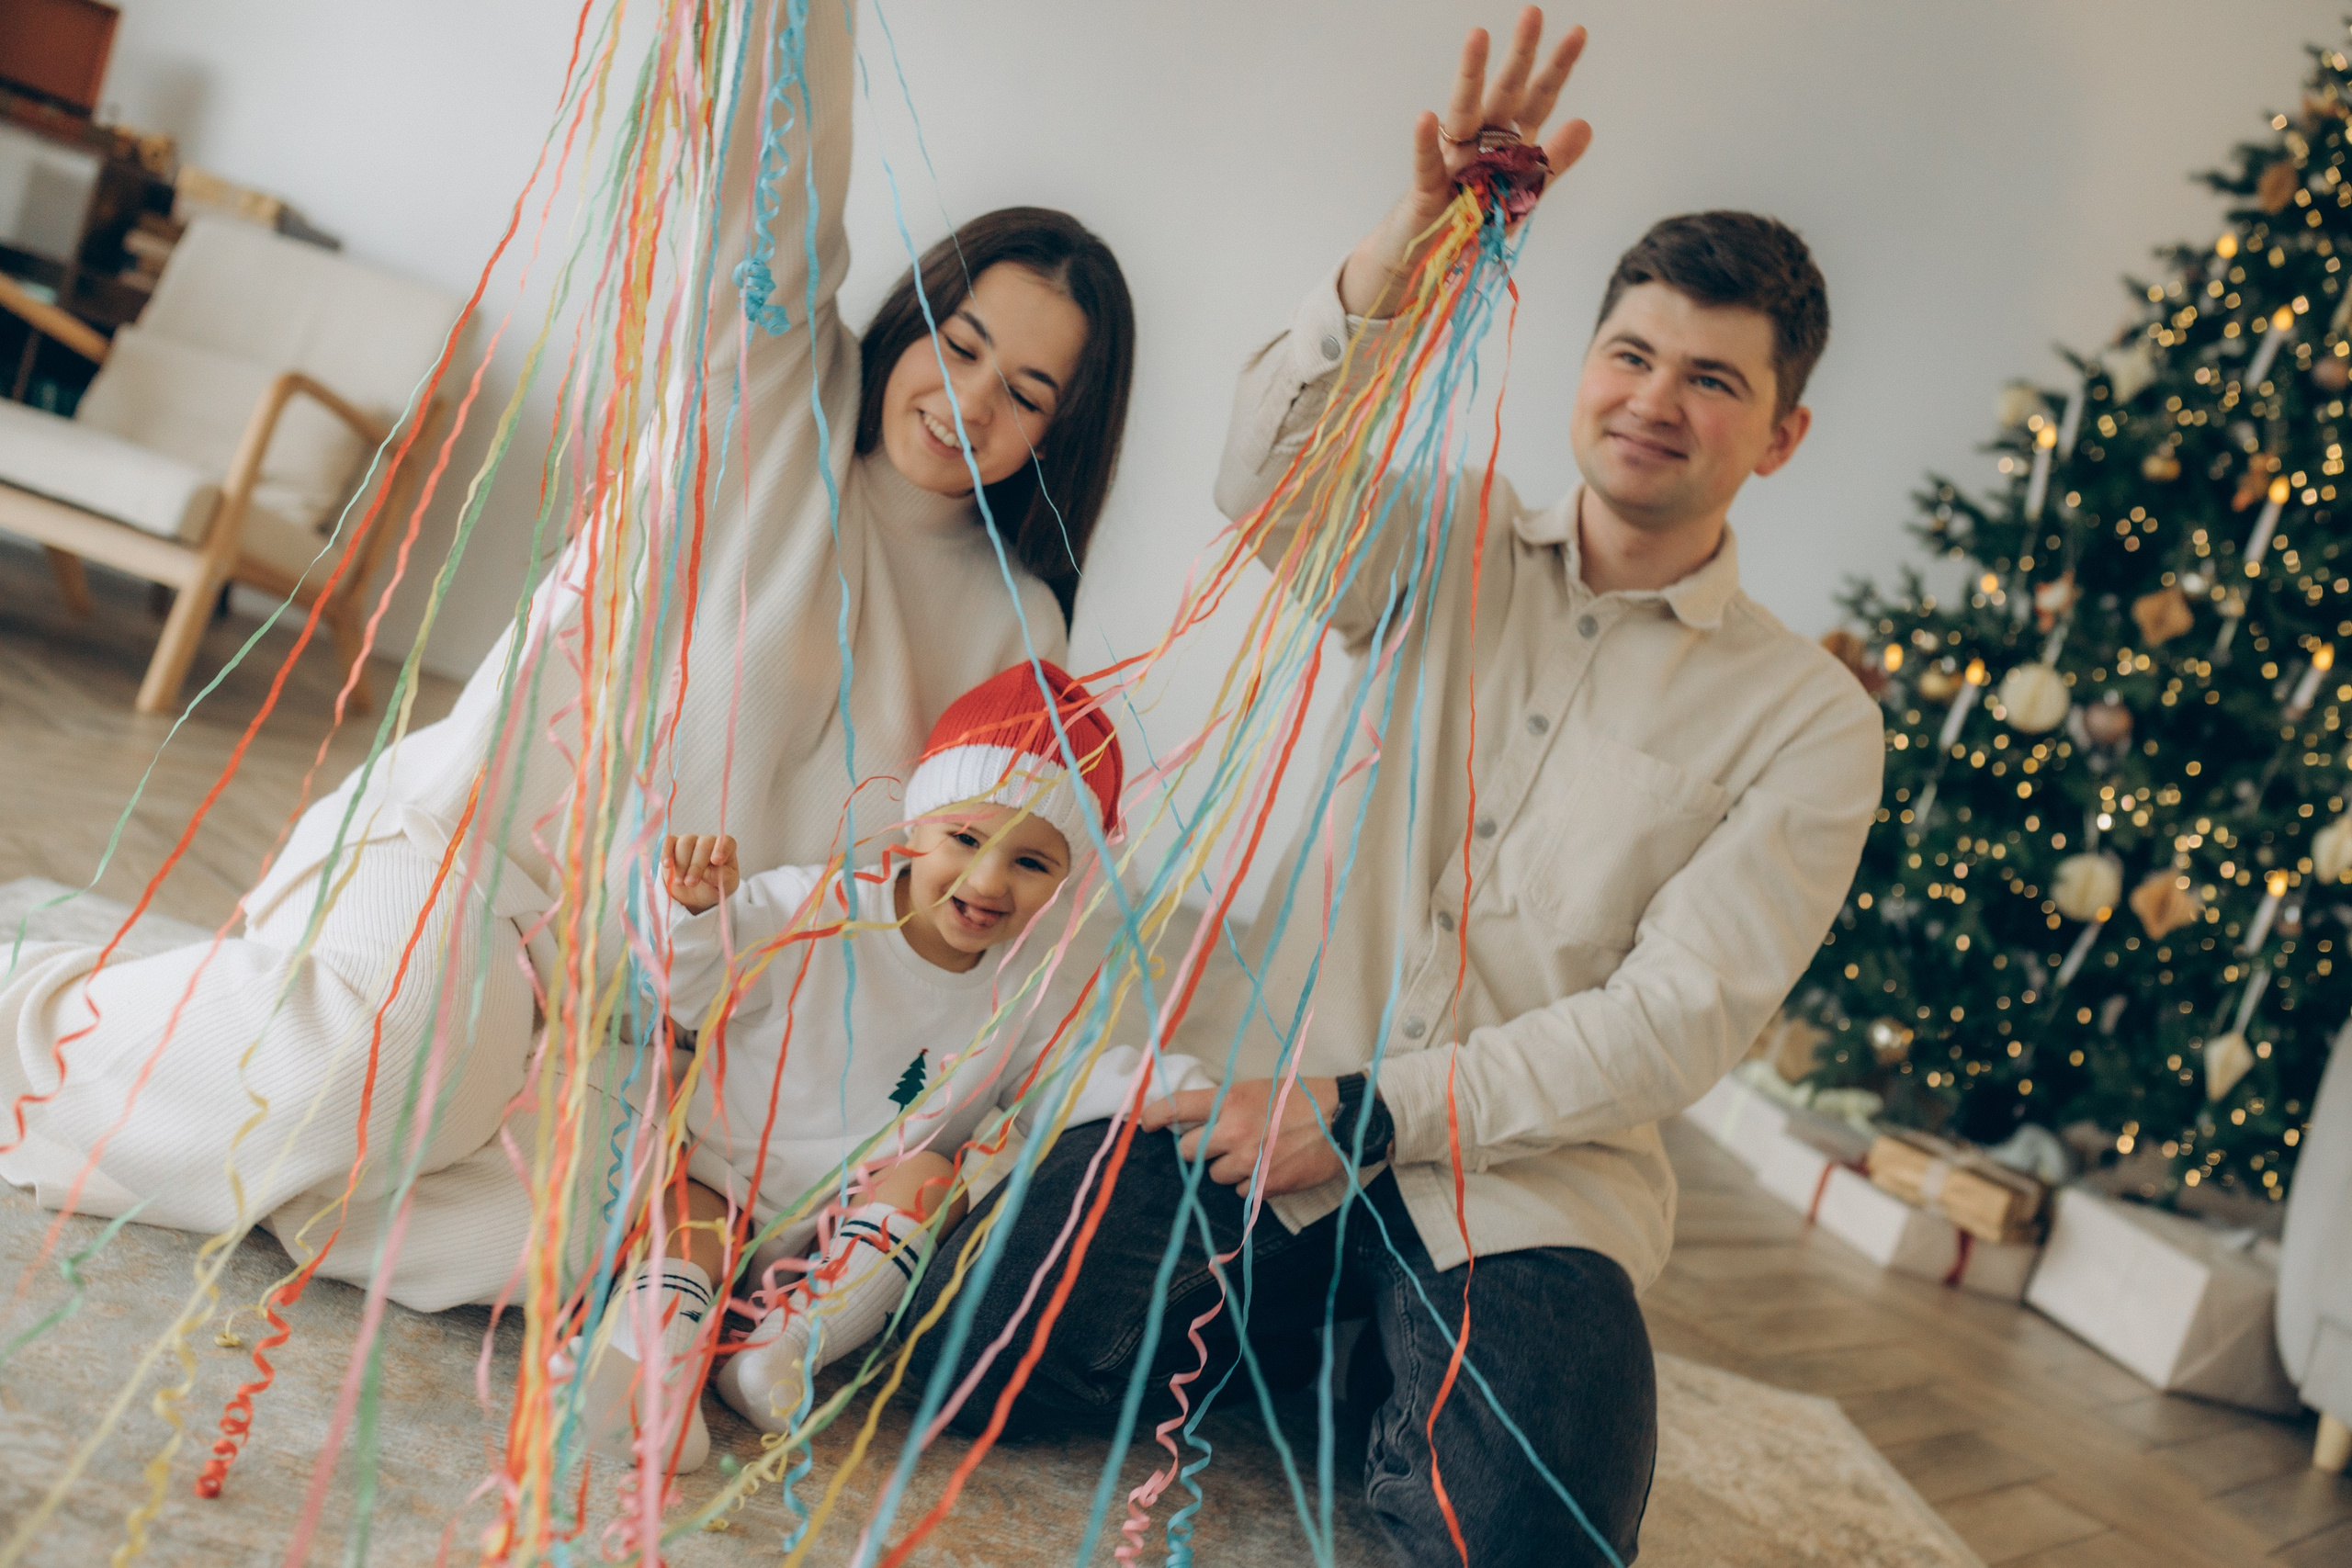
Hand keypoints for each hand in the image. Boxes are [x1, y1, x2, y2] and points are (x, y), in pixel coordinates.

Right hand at [663, 833, 739, 912]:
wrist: (695, 894)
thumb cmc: (714, 886)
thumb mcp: (726, 886)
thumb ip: (723, 878)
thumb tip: (707, 873)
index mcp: (726, 849)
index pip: (727, 842)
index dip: (721, 849)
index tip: (716, 861)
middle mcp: (708, 841)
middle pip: (703, 845)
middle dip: (696, 866)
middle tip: (691, 883)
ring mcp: (690, 841)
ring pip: (685, 843)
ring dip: (681, 864)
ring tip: (680, 882)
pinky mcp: (673, 845)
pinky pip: (669, 842)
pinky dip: (667, 852)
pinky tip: (667, 865)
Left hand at [1137, 1076, 1344, 1196]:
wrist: (1343, 1120)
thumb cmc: (1301, 1098)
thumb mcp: (1258, 1089)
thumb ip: (1225, 1104)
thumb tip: (1197, 1120)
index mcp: (1229, 1101)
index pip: (1176, 1108)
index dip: (1153, 1117)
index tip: (1145, 1124)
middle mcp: (1232, 1132)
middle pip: (1187, 1152)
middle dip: (1198, 1149)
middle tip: (1219, 1142)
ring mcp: (1248, 1162)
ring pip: (1214, 1175)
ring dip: (1227, 1168)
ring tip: (1254, 1153)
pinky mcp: (1264, 1186)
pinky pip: (1240, 1191)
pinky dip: (1249, 1183)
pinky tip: (1270, 1167)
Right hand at [1338, 7, 1592, 315]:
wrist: (1427, 258)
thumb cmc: (1472, 222)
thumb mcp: (1522, 196)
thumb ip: (1551, 163)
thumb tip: (1586, 123)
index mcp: (1507, 144)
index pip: (1537, 99)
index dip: (1556, 68)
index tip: (1577, 33)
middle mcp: (1480, 143)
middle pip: (1503, 93)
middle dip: (1519, 55)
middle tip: (1533, 13)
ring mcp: (1451, 162)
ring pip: (1463, 113)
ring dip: (1470, 75)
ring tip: (1477, 37)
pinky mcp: (1426, 190)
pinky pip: (1426, 164)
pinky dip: (1425, 143)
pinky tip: (1426, 116)